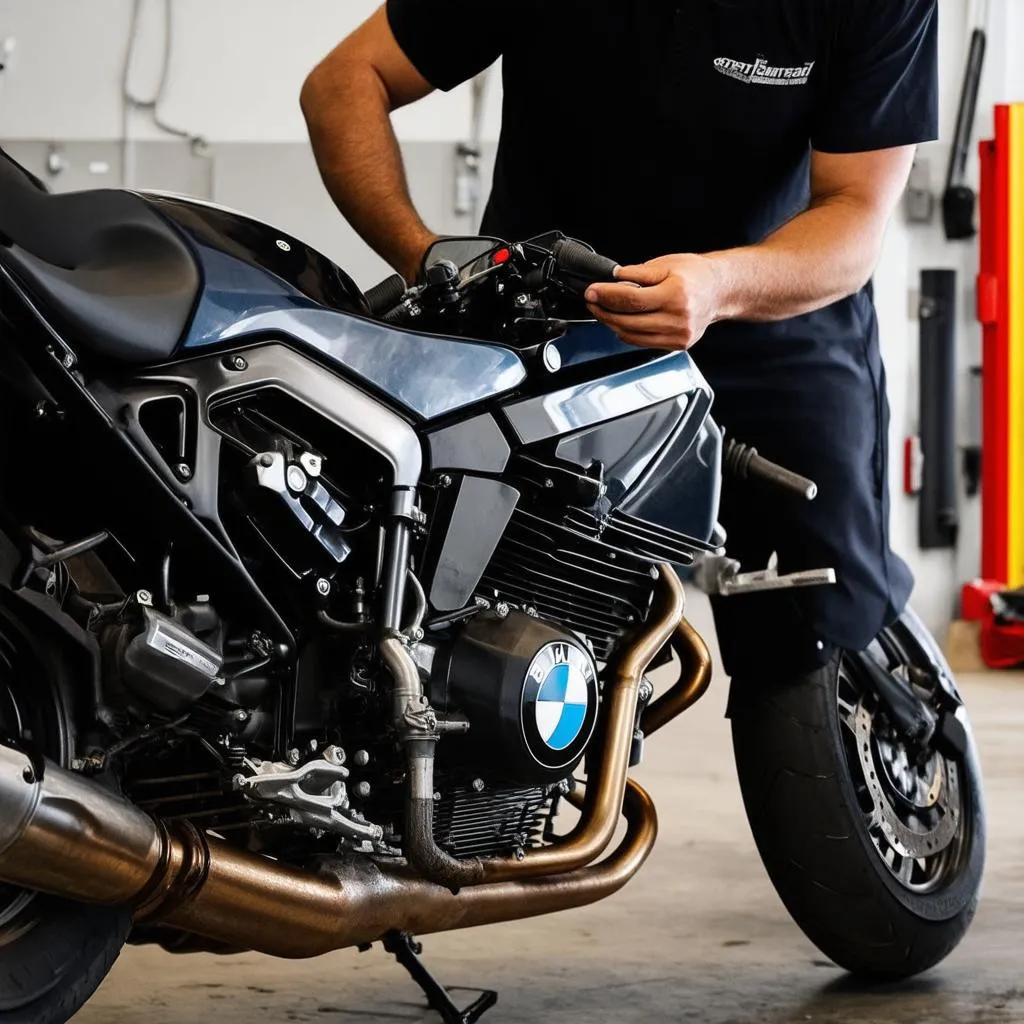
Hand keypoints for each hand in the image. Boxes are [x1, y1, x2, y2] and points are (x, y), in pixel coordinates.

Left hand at [584, 253, 724, 349]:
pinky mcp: (678, 345)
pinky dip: (627, 334)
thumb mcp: (666, 264)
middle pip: (629, 321)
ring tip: (602, 311)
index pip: (631, 299)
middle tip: (592, 301)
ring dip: (612, 324)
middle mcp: (679, 318)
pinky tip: (620, 323)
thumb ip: (638, 274)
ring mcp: (679, 335)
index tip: (591, 291)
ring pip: (632, 335)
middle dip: (604, 311)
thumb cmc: (696, 275)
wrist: (720, 291)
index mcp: (676, 294)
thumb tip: (612, 279)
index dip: (606, 296)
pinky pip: (643, 342)